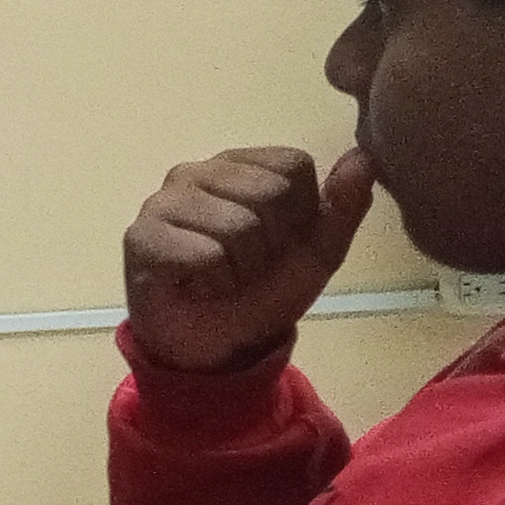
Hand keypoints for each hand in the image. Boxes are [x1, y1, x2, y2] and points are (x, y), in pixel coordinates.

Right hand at [123, 146, 372, 373]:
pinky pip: (206, 254)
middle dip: (272, 243)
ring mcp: (164, 201)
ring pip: (238, 225)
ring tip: (223, 277)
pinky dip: (215, 283)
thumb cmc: (262, 291)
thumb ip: (343, 206)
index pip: (293, 164)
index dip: (301, 213)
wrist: (213, 347)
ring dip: (244, 268)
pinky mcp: (142, 237)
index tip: (280, 241)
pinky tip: (198, 286)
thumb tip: (362, 157)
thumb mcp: (318, 253)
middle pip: (268, 192)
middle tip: (248, 264)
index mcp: (239, 166)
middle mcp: (196, 172)